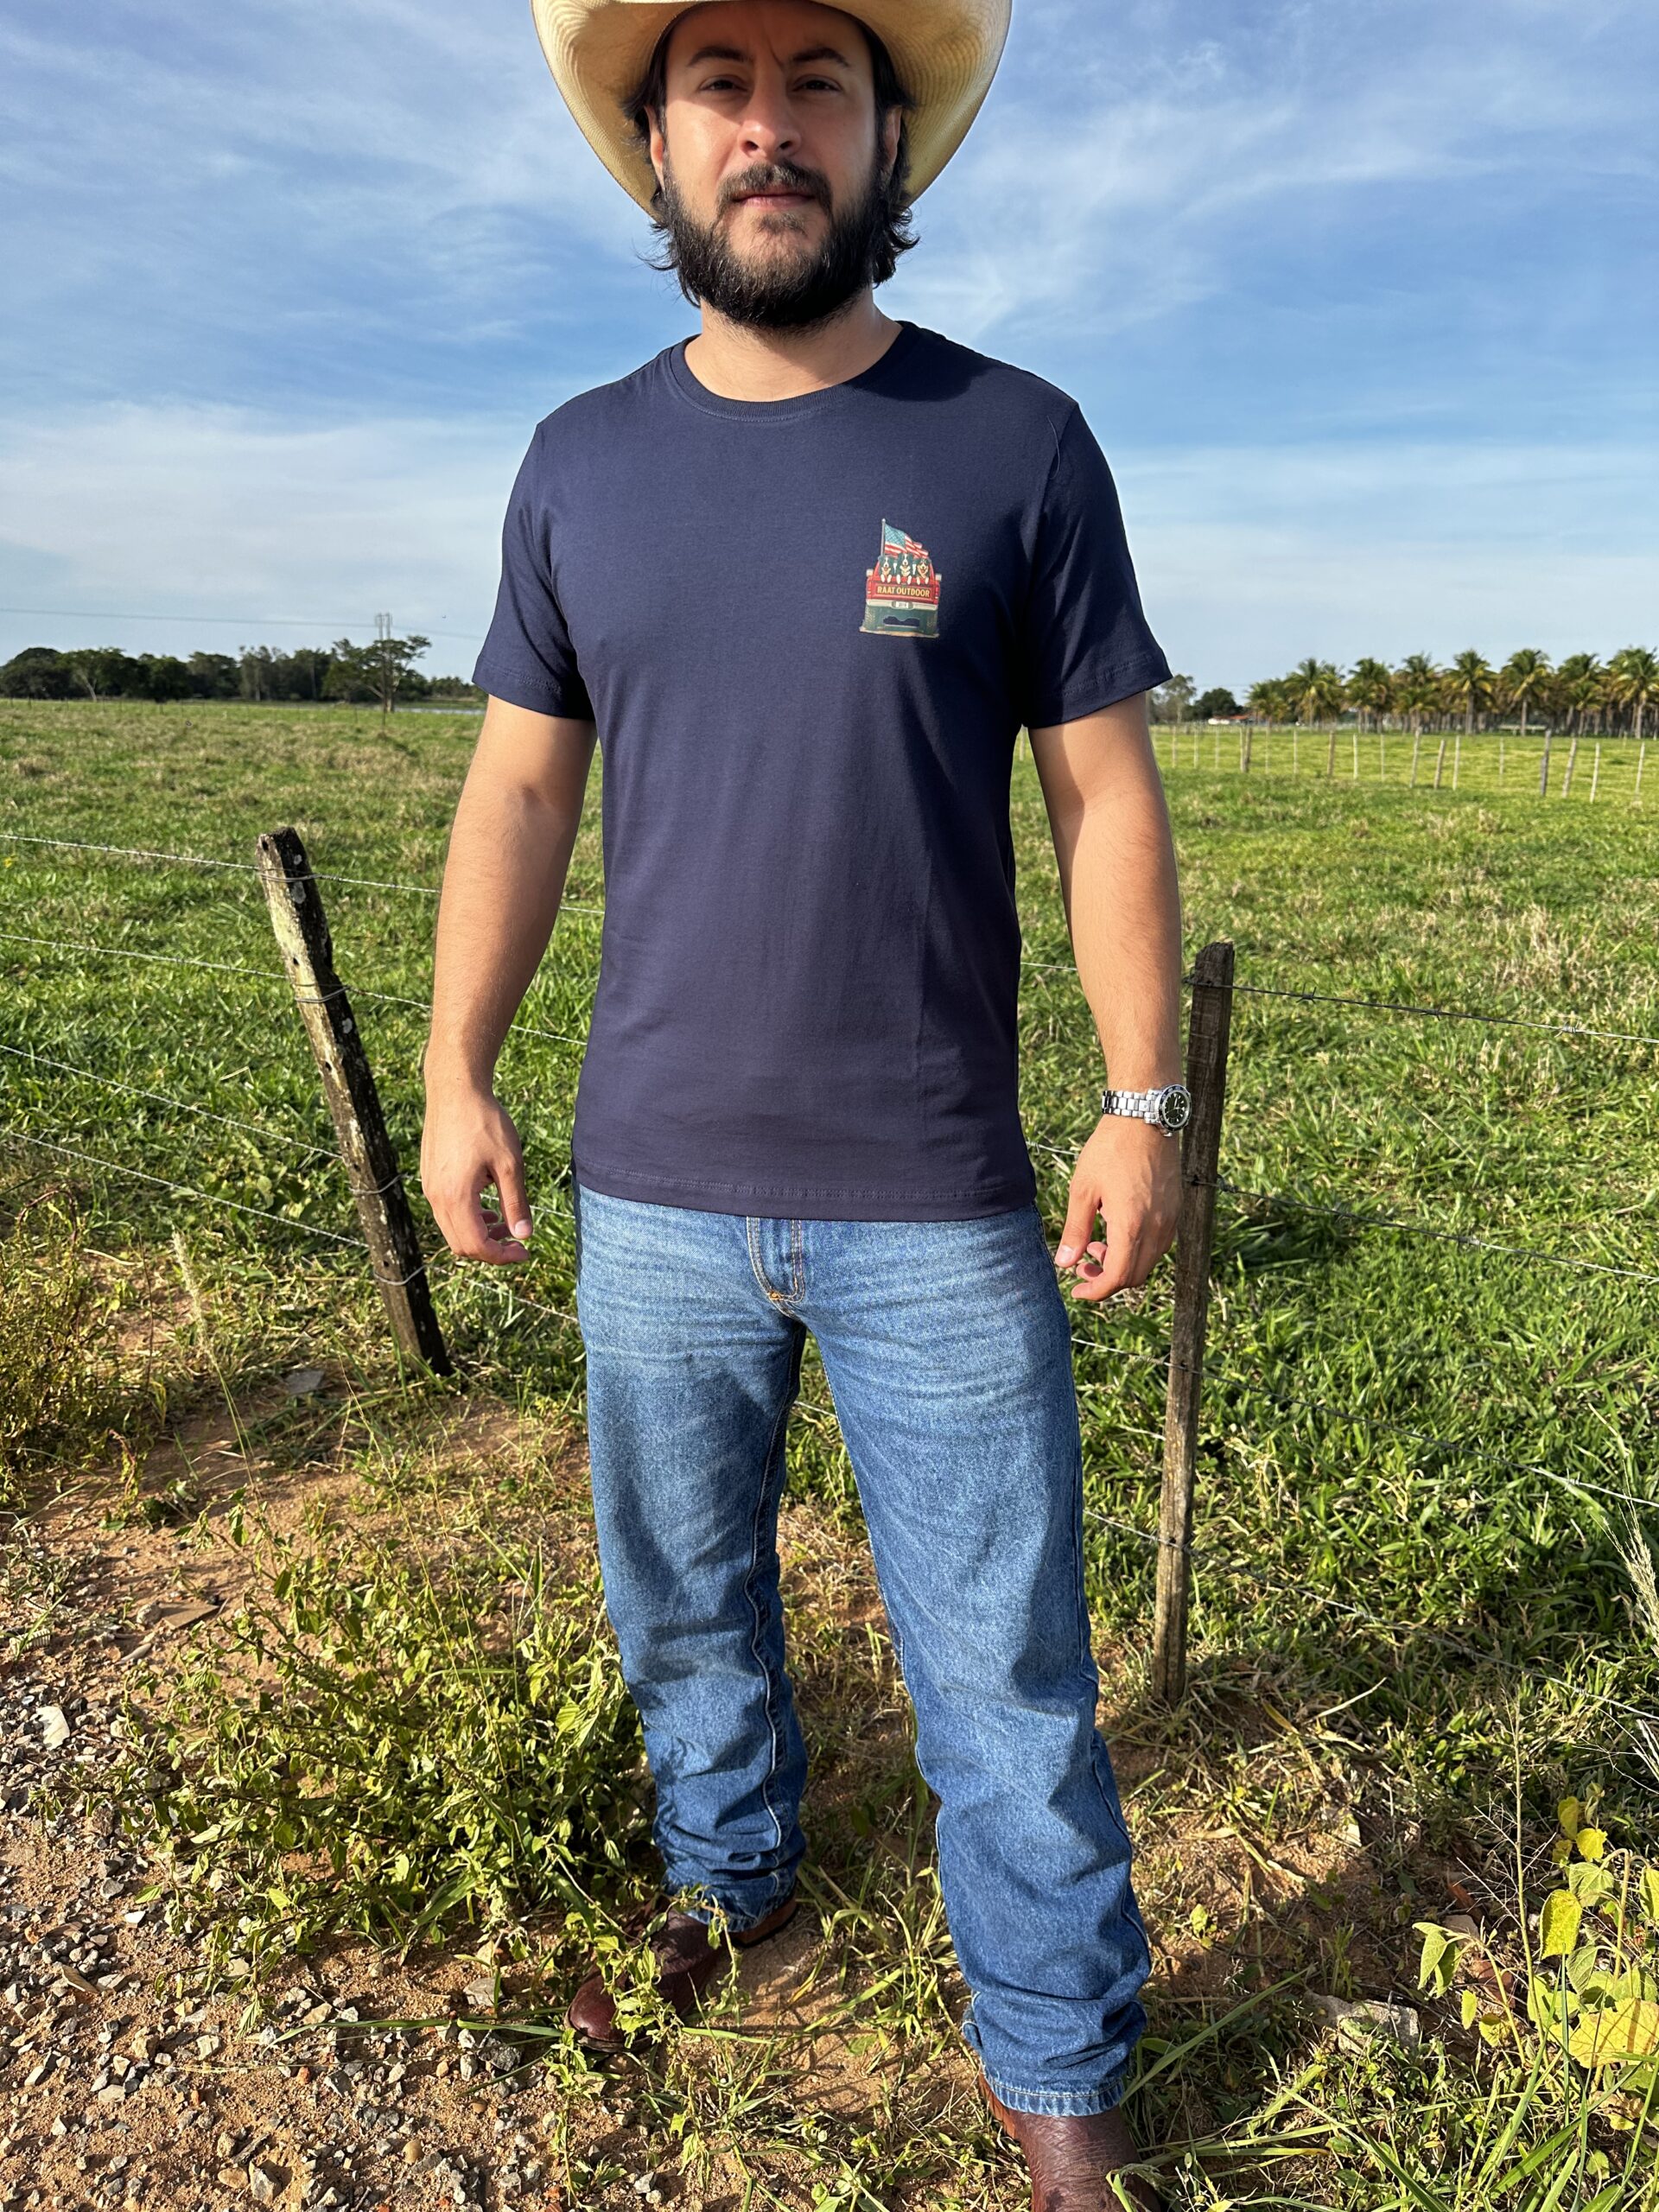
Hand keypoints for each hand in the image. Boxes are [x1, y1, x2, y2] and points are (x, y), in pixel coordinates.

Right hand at [420, 1079, 533, 1262]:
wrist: (455, 1091)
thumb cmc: (485, 1123)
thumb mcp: (509, 1164)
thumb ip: (516, 1202)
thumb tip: (524, 1235)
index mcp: (456, 1197)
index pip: (476, 1245)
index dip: (502, 1256)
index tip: (525, 1250)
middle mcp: (436, 1197)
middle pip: (461, 1245)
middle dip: (491, 1250)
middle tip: (518, 1242)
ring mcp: (430, 1188)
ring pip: (452, 1230)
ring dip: (479, 1234)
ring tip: (506, 1223)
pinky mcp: (429, 1178)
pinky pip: (446, 1213)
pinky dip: (467, 1219)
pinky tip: (487, 1207)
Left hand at [1054, 1115, 1180, 1300]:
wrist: (1145, 1118)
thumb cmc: (1111, 1150)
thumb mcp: (1083, 1189)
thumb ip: (1075, 1229)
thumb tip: (1064, 1263)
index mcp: (1131, 1226)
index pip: (1117, 1277)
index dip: (1095, 1291)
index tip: (1076, 1289)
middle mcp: (1156, 1228)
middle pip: (1135, 1275)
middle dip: (1107, 1279)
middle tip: (1082, 1266)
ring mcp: (1170, 1219)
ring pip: (1148, 1261)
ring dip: (1123, 1263)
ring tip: (1096, 1242)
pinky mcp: (1175, 1209)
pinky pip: (1159, 1244)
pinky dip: (1138, 1249)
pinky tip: (1118, 1229)